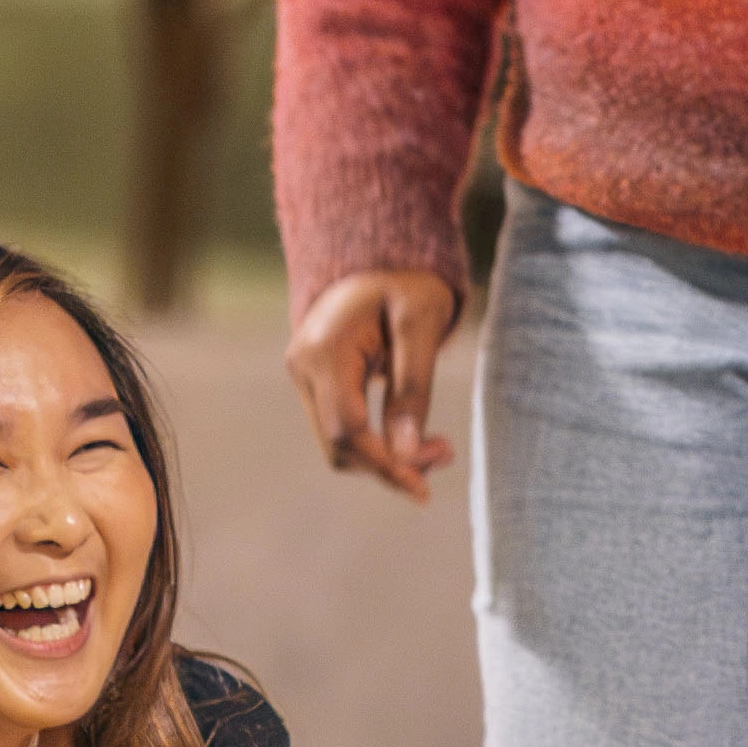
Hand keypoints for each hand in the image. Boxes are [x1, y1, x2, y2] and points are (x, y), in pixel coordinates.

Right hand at [287, 269, 456, 499]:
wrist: (376, 257)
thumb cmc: (407, 284)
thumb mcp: (422, 326)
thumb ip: (413, 389)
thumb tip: (406, 454)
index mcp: (326, 350)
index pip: (347, 430)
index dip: (385, 466)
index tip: (424, 489)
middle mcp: (302, 367)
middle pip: (338, 446)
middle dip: (391, 465)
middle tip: (445, 453)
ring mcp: (302, 376)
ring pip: (338, 445)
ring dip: (385, 458)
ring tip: (436, 446)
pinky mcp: (312, 384)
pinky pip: (340, 429)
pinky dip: (375, 443)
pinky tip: (412, 435)